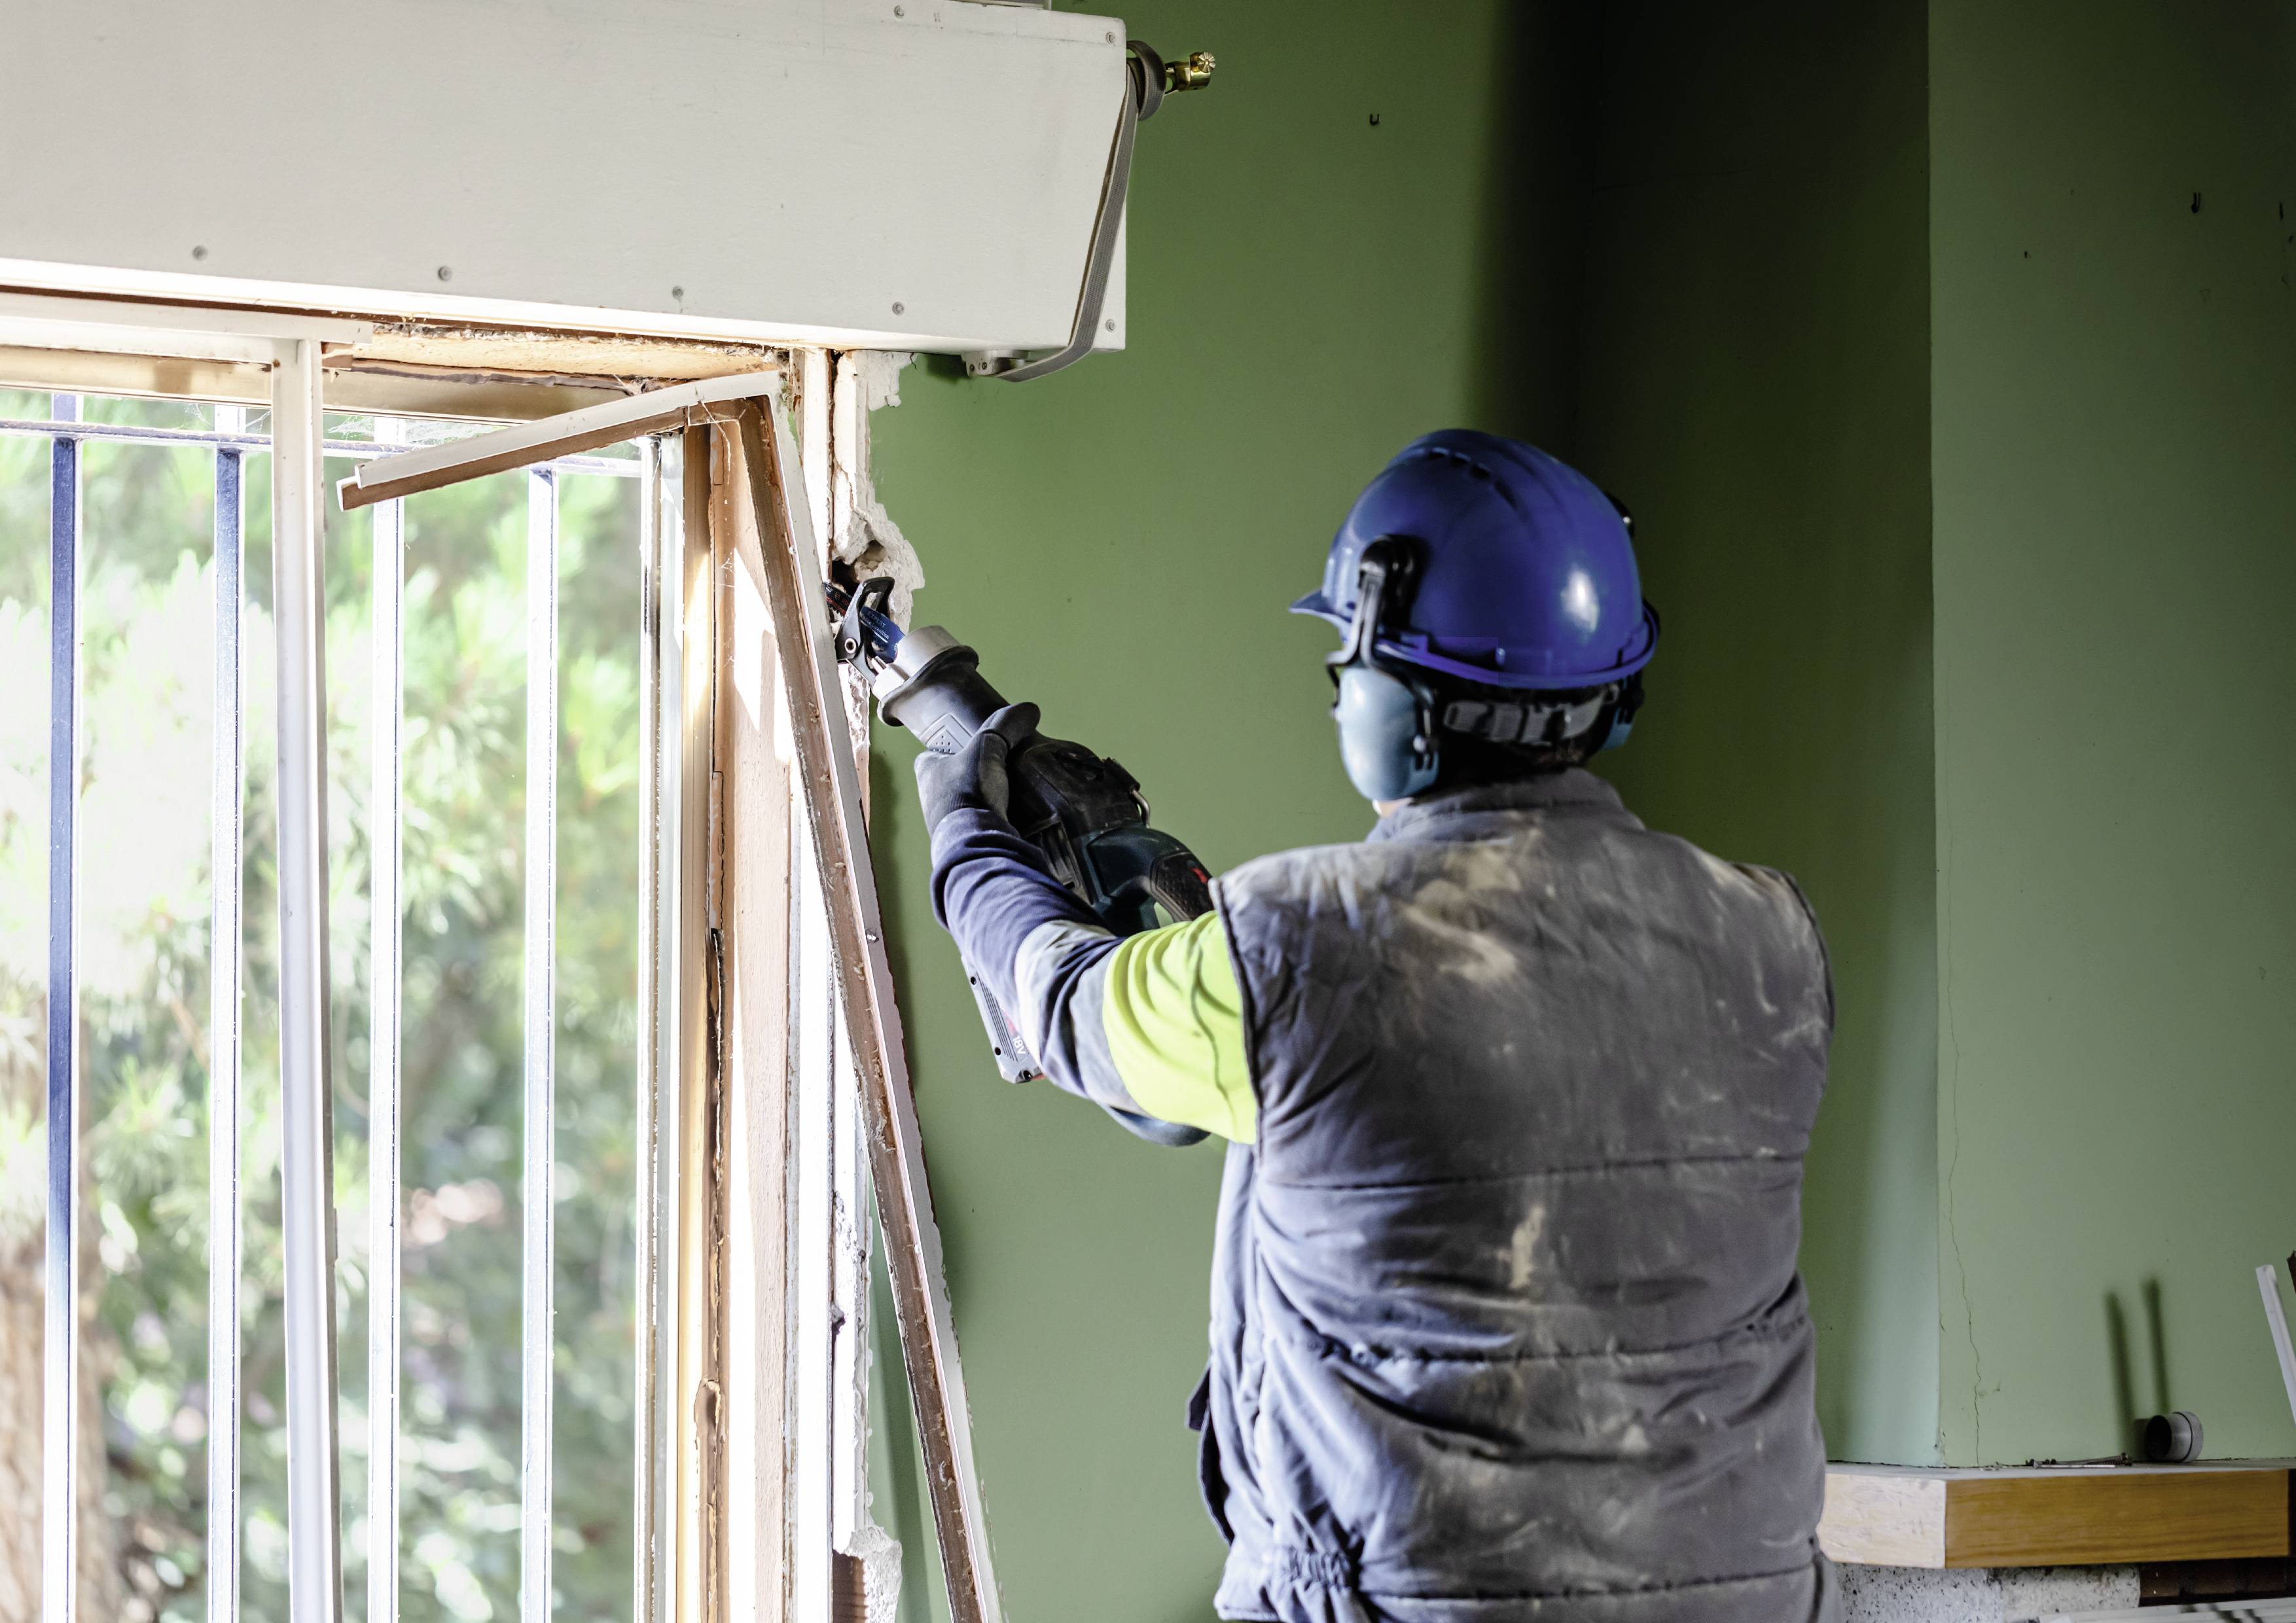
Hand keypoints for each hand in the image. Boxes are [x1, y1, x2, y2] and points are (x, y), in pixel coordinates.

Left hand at [913, 703, 1039, 830]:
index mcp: (927, 771)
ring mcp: (946, 823)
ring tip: (1009, 792)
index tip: (973, 746)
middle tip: (997, 768)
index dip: (951, 748)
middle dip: (972, 775)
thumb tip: (1029, 709)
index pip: (933, 754)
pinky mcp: (964, 841)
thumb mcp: (987, 748)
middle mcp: (931, 798)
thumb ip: (1005, 726)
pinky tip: (1011, 814)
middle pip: (952, 778)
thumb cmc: (968, 791)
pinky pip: (979, 824)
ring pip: (966, 803)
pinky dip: (992, 819)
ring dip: (983, 799)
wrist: (975, 842)